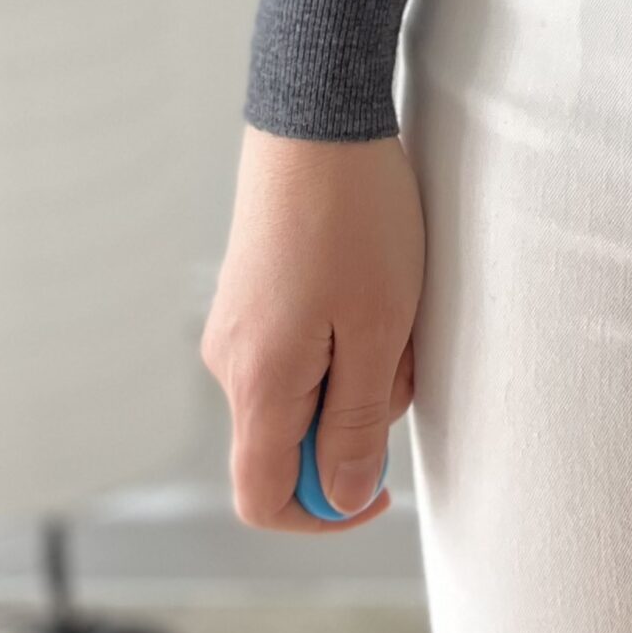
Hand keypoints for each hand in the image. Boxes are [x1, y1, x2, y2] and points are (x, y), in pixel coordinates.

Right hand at [200, 124, 422, 531]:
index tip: (381, 488)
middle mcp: (230, 362)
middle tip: (401, 349)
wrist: (318, 118)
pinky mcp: (253, 292)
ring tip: (393, 301)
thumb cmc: (356, 219)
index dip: (322, 514)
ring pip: (304, 389)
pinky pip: (301, 346)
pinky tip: (374, 279)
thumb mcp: (378, 328)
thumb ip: (354, 424)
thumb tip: (337, 498)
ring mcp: (237, 324)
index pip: (263, 498)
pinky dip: (345, 333)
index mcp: (256, 384)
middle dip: (358, 418)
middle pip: (291, 442)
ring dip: (359, 367)